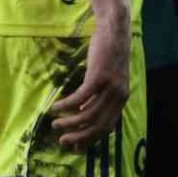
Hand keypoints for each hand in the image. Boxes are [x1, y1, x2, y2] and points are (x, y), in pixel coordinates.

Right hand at [52, 14, 131, 151]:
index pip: (107, 128)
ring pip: (87, 114)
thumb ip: (100, 96)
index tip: (75, 147)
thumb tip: (83, 113)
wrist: (114, 30)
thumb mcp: (109, 78)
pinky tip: (55, 106)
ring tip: (55, 123)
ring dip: (69, 122)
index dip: (90, 139)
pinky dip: (66, 105)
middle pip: (97, 125)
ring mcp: (110, 87)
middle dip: (79, 136)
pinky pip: (80, 98)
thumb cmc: (109, 54)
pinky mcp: (99, 77)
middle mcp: (118, 96)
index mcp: (122, 99)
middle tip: (62, 141)